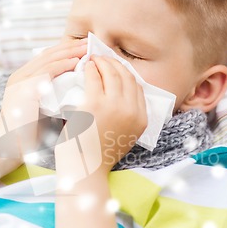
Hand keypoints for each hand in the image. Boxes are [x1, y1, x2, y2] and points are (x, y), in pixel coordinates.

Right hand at [0, 39, 87, 161]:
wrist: (9, 149)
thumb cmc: (28, 134)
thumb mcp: (44, 110)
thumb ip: (56, 98)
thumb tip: (81, 92)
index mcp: (24, 80)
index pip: (47, 58)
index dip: (66, 51)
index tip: (85, 48)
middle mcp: (20, 77)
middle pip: (48, 54)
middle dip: (70, 47)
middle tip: (90, 42)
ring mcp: (20, 82)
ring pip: (48, 59)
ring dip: (69, 52)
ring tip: (87, 49)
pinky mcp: (24, 90)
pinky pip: (46, 72)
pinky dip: (62, 65)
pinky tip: (76, 62)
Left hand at [56, 55, 146, 175]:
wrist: (85, 169)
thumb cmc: (98, 154)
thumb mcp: (123, 136)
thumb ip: (126, 117)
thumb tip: (120, 94)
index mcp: (141, 120)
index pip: (137, 87)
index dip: (126, 73)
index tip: (116, 68)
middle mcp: (132, 111)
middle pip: (127, 76)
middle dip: (115, 63)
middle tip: (103, 59)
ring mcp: (114, 106)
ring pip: (112, 73)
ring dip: (103, 62)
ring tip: (93, 59)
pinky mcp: (95, 104)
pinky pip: (94, 77)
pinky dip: (91, 68)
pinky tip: (86, 66)